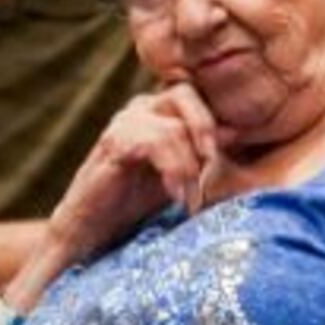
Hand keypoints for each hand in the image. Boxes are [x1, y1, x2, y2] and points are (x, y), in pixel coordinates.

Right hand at [43, 85, 218, 265]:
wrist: (88, 231)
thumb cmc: (134, 202)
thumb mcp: (178, 173)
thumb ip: (201, 152)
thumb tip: (236, 131)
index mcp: (156, 110)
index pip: (195, 94)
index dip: (215, 120)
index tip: (228, 153)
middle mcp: (139, 108)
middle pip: (184, 93)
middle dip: (205, 129)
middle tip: (212, 166)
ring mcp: (123, 123)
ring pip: (173, 126)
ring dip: (189, 166)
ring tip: (190, 200)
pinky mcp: (113, 143)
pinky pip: (156, 142)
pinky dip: (174, 170)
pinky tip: (175, 196)